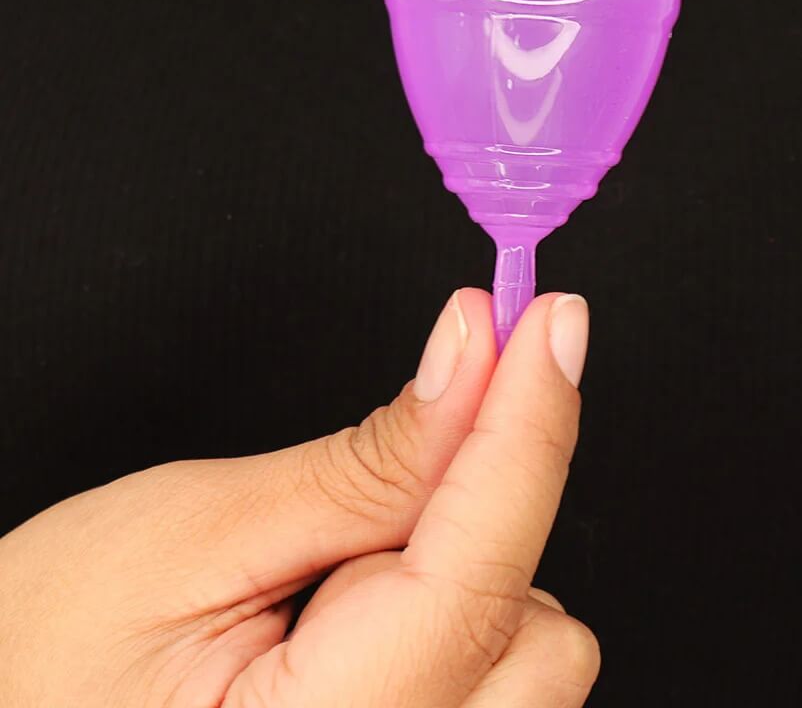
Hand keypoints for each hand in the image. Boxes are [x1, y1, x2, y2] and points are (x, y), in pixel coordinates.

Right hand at [0, 290, 598, 706]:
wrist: (1, 707)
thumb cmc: (43, 649)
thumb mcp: (196, 533)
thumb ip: (364, 461)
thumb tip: (474, 358)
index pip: (472, 572)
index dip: (526, 426)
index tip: (552, 326)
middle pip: (538, 634)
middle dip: (478, 528)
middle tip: (359, 507)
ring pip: (535, 660)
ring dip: (467, 583)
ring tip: (335, 589)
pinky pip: (505, 690)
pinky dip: (464, 623)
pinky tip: (367, 625)